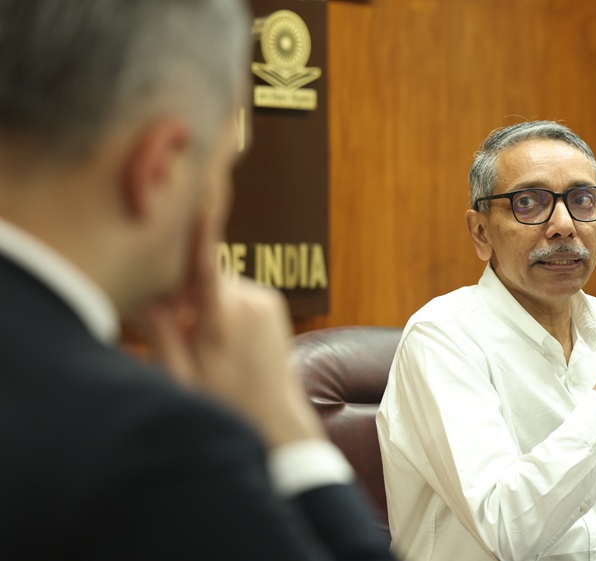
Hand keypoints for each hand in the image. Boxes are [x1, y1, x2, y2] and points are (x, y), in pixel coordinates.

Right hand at [136, 206, 322, 448]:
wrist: (277, 421)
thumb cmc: (224, 405)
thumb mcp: (181, 375)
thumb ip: (159, 329)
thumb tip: (139, 289)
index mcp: (223, 321)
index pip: (204, 263)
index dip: (200, 224)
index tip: (203, 186)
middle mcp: (250, 301)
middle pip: (199, 275)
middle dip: (179, 294)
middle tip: (176, 334)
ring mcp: (265, 299)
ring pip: (214, 284)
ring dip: (199, 304)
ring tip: (205, 347)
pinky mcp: (272, 301)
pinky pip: (231, 292)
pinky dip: (217, 307)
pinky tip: (220, 340)